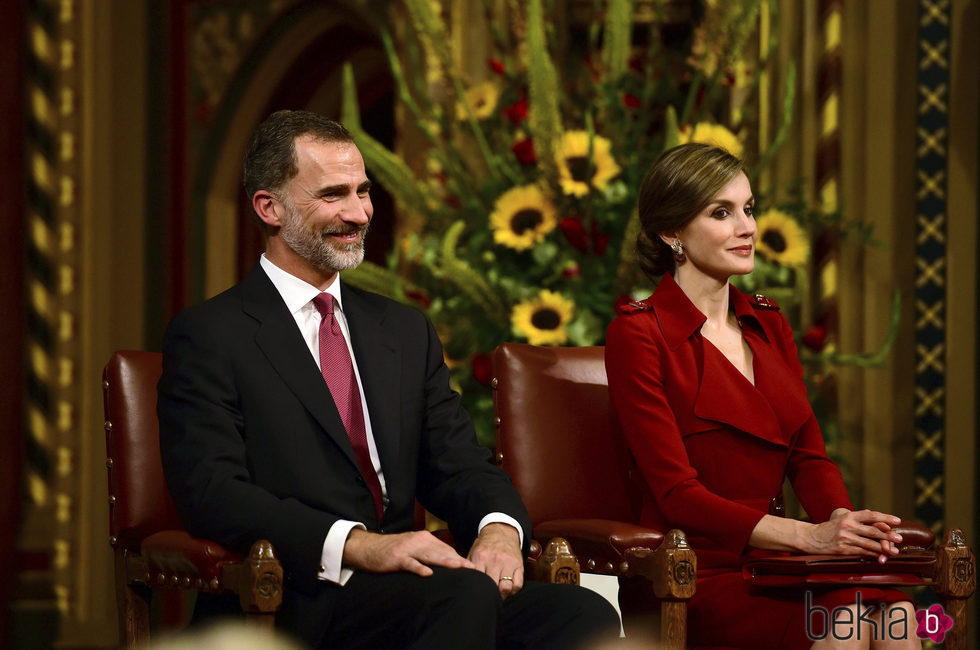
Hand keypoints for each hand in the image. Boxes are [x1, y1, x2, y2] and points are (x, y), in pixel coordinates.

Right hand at [343, 529, 474, 576]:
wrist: (367, 547)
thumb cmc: (393, 550)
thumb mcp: (413, 549)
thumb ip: (428, 553)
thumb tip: (447, 563)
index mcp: (424, 538)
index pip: (445, 549)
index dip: (459, 558)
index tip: (472, 567)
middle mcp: (418, 541)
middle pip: (441, 552)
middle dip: (457, 561)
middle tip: (472, 569)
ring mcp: (407, 549)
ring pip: (429, 556)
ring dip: (444, 562)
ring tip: (458, 568)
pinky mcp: (396, 557)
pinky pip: (410, 563)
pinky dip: (419, 567)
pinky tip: (428, 573)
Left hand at [468, 523, 523, 597]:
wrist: (501, 532)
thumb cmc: (485, 546)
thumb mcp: (473, 553)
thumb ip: (467, 568)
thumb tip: (461, 583)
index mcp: (481, 557)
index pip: (478, 581)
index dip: (477, 592)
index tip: (476, 597)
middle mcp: (495, 560)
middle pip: (492, 586)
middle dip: (489, 596)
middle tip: (487, 599)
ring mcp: (508, 563)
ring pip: (506, 587)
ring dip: (502, 595)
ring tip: (498, 595)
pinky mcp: (519, 565)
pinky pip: (518, 585)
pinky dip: (512, 591)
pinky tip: (507, 590)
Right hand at [804, 508, 902, 562]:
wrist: (811, 538)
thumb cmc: (829, 529)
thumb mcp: (841, 519)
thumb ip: (857, 519)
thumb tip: (875, 518)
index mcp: (849, 516)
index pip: (871, 515)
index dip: (885, 517)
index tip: (897, 521)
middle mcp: (848, 526)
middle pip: (873, 530)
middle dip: (888, 535)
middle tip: (900, 538)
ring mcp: (846, 538)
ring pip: (870, 544)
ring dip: (884, 548)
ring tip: (894, 551)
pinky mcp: (843, 549)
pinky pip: (862, 553)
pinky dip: (873, 555)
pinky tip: (880, 557)